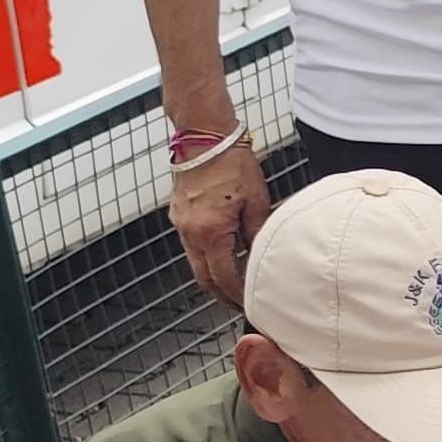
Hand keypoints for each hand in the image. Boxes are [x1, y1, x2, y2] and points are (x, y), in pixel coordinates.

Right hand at [169, 141, 274, 308]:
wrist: (204, 137)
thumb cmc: (231, 162)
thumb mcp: (256, 201)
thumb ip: (257, 233)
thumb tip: (262, 256)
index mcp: (211, 232)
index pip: (224, 277)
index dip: (237, 295)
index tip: (249, 304)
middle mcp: (190, 232)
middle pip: (203, 277)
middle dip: (220, 294)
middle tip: (238, 304)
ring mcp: (181, 223)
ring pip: (195, 262)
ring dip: (212, 275)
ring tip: (233, 283)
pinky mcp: (178, 214)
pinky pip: (190, 244)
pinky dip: (205, 255)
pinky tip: (221, 254)